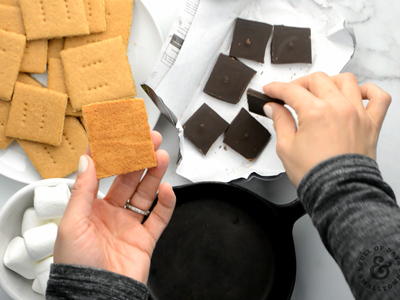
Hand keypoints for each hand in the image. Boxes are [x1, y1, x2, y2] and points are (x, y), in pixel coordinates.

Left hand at [53, 131, 175, 283]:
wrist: (97, 297)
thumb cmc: (77, 266)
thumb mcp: (71, 223)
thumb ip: (81, 190)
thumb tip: (86, 160)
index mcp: (90, 209)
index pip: (102, 174)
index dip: (111, 154)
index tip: (118, 135)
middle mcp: (111, 214)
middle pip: (128, 179)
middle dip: (138, 159)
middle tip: (148, 141)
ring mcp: (129, 226)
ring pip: (145, 193)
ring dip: (154, 174)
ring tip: (161, 157)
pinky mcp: (146, 239)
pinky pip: (159, 217)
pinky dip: (166, 203)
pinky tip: (166, 190)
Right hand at [262, 72, 390, 186]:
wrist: (338, 193)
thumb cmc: (315, 174)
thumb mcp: (286, 147)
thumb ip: (280, 122)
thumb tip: (273, 108)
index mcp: (315, 112)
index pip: (291, 91)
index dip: (276, 88)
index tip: (270, 90)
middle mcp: (338, 108)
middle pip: (317, 80)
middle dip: (299, 84)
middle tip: (290, 94)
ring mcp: (357, 114)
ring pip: (346, 81)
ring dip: (330, 81)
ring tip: (320, 91)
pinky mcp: (371, 124)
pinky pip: (379, 98)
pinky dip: (370, 90)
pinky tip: (358, 93)